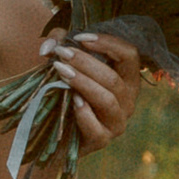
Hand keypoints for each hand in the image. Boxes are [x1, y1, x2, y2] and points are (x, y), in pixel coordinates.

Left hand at [57, 31, 143, 152]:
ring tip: (61, 71)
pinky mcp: (102, 140)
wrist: (57, 133)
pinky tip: (71, 100)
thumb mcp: (65, 62)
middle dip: (86, 62)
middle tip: (62, 54)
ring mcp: (117, 123)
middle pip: (114, 78)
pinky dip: (84, 113)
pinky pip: (96, 127)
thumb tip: (47, 46)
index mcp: (127, 79)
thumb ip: (58, 44)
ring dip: (83, 83)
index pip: (130, 55)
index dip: (108, 43)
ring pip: (107, 100)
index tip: (80, 38)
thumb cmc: (67, 91)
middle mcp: (128, 101)